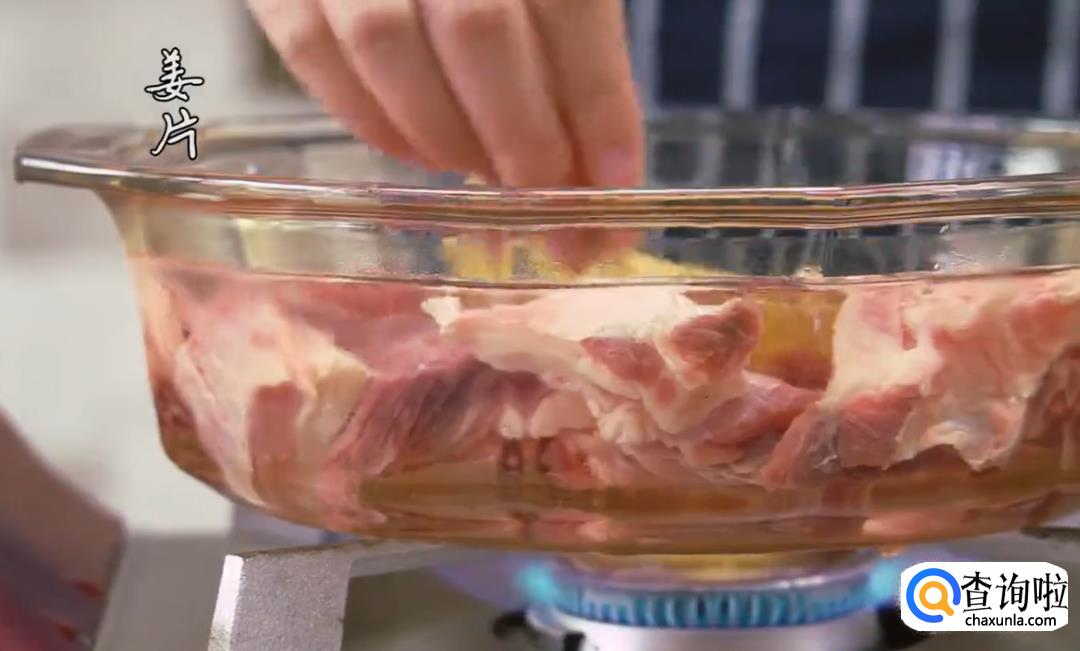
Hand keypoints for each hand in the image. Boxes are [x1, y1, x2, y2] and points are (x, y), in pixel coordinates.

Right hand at [247, 0, 643, 187]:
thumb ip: (569, 58)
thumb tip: (596, 172)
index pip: (571, 10)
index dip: (596, 105)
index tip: (614, 183)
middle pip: (479, 31)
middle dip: (521, 141)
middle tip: (543, 209)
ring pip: (387, 44)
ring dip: (444, 134)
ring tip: (476, 170)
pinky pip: (313, 53)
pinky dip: (370, 119)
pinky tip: (410, 149)